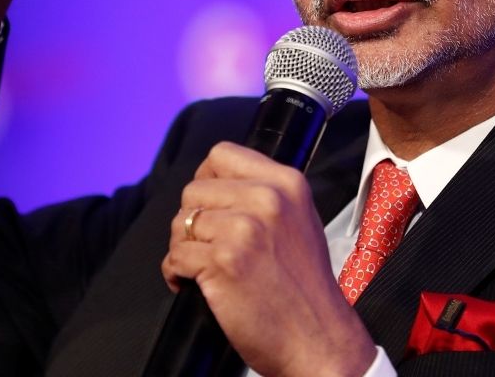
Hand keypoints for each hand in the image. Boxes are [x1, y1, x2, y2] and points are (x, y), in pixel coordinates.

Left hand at [162, 143, 377, 376]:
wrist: (318, 340)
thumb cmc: (306, 290)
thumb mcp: (299, 221)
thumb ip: (265, 196)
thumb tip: (217, 185)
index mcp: (287, 184)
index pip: (222, 154)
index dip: (206, 180)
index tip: (208, 204)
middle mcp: (267, 200)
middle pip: (194, 189)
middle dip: (191, 220)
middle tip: (204, 245)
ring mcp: (245, 230)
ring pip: (181, 222)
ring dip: (182, 248)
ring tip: (202, 267)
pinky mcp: (224, 262)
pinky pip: (175, 257)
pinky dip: (176, 274)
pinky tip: (195, 285)